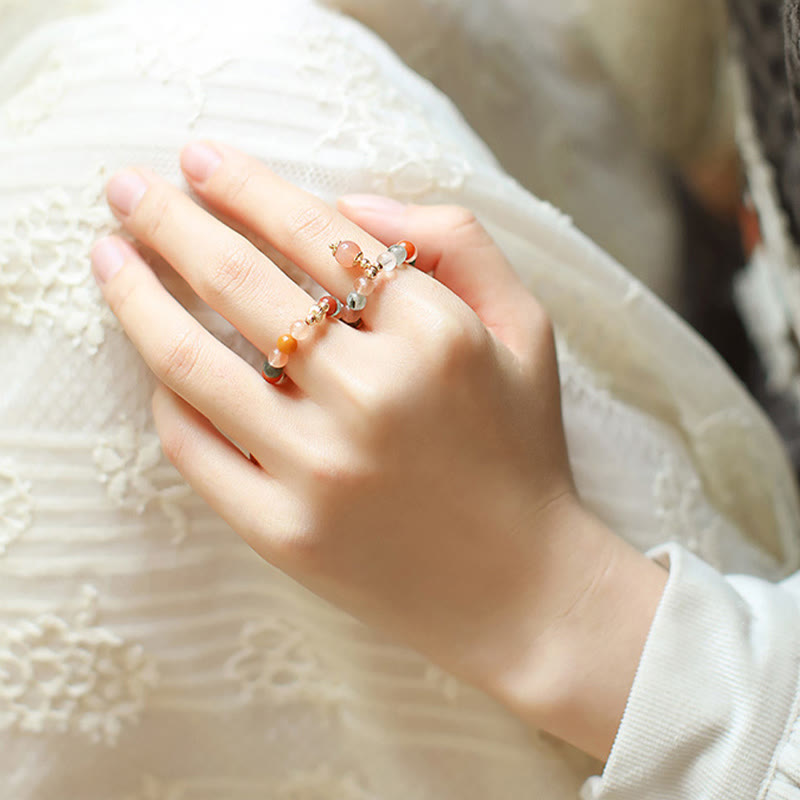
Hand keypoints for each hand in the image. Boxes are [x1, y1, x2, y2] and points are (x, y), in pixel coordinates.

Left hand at [90, 141, 666, 760]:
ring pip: (195, 362)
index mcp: (438, 337)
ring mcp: (320, 472)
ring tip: (107, 258)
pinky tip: (158, 367)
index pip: (319, 235)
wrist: (518, 587)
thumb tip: (350, 202)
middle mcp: (373, 399)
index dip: (247, 187)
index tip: (199, 158)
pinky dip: (167, 397)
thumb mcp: (525, 329)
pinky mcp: (284, 533)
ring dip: (136, 297)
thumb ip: (457, 244)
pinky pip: (196, 449)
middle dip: (170, 220)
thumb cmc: (520, 449)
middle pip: (242, 283)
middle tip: (127, 188)